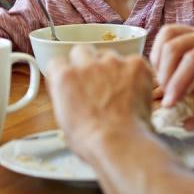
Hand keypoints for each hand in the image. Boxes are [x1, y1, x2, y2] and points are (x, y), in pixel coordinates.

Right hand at [47, 45, 153, 160]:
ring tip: (118, 90)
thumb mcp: (64, 121)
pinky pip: (133, 62)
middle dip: (86, 63)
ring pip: (109, 55)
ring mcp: (112, 62)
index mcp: (64, 77)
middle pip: (82, 51)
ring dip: (111, 68)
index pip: (58, 62)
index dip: (65, 72)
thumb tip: (68, 92)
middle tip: (95, 81)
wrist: (120, 143)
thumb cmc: (92, 141)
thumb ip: (64, 97)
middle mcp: (87, 64)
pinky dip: (134, 74)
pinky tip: (134, 91)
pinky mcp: (135, 64)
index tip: (71, 80)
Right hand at [150, 25, 193, 129]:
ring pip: (168, 36)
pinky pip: (170, 36)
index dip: (178, 82)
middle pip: (176, 45)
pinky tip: (167, 75)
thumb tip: (187, 124)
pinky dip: (161, 54)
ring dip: (160, 61)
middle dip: (166, 74)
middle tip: (168, 100)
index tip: (170, 105)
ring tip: (165, 86)